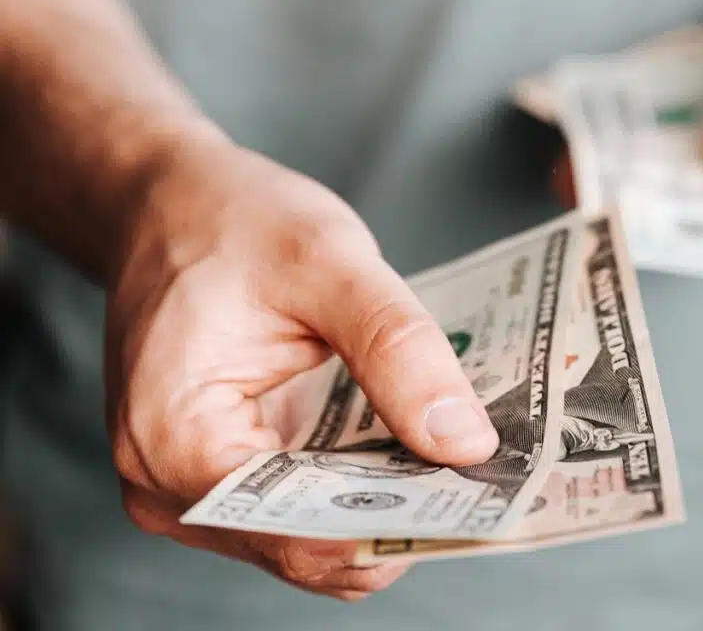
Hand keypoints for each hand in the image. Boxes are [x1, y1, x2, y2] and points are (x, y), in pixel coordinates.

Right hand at [105, 138, 498, 600]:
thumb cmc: (232, 222)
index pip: (296, 531)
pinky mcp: (223, 474)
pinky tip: (409, 448)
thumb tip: (465, 444)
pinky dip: (359, 487)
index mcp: (173, 439)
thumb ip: (397, 350)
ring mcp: (191, 488)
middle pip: (307, 545)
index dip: (393, 523)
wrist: (173, 206)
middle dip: (399, 516)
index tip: (476, 499)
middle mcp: (168, 486)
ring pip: (310, 538)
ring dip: (385, 505)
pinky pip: (302, 508)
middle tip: (485, 477)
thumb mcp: (328, 261)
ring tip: (454, 459)